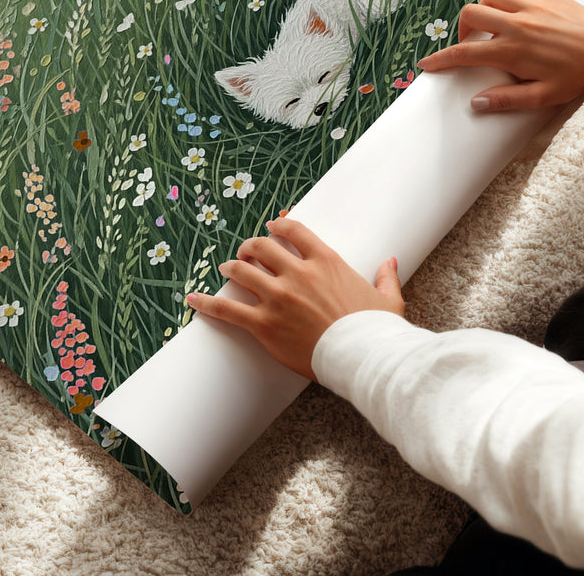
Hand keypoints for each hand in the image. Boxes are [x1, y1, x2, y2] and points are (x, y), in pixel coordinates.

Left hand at [186, 217, 403, 381]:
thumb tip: (390, 262)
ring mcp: (278, 298)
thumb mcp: (387, 299)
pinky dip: (207, 303)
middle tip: (246, 251)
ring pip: (242, 271)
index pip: (294, 231)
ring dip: (231, 267)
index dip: (278, 225)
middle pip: (261, 247)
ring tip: (226, 268)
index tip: (271, 227)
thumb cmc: (376, 331)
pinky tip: (192, 299)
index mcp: (326, 261)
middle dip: (250, 246)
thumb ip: (386, 277)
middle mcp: (298, 273)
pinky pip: (227, 309)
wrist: (364, 358)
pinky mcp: (264, 324)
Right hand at [417, 0, 583, 111]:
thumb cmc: (577, 75)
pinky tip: (517, 13)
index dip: (441, 59)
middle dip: (462, 29)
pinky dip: (509, 0)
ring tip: (492, 25)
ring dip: (484, 10)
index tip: (427, 64)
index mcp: (512, 50)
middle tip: (470, 43)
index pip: (465, 53)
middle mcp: (516, 23)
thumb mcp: (543, 96)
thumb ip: (507, 100)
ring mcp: (530, 4)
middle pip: (470, 15)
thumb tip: (475, 102)